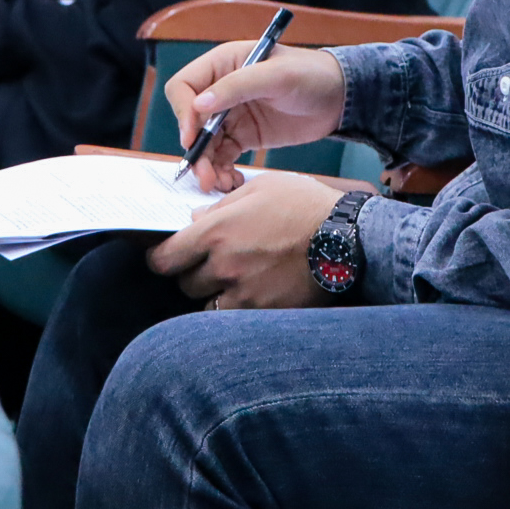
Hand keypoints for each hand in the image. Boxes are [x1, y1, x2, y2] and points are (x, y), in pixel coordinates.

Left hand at [148, 173, 345, 308]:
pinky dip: (237, 311)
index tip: (165, 259)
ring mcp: (244, 294)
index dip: (161, 259)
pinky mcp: (265, 314)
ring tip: (235, 282)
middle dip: (193, 274)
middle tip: (211, 264)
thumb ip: (222, 205)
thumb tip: (195, 219)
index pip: (165, 258)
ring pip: (208, 306)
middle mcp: (224, 266)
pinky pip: (235, 319)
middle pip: (186, 283)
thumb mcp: (260, 188)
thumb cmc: (304, 205)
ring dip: (215, 295)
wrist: (348, 238)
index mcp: (216, 232)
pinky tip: (251, 298)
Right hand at [165, 42, 345, 192]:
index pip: (184, 87)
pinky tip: (230, 181)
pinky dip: (221, 170)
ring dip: (206, 164)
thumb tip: (199, 104)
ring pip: (205, 143)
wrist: (341, 98)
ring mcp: (232, 114)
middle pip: (191, 120)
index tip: (192, 138)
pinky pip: (222, 155)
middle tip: (204, 174)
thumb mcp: (277, 76)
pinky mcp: (244, 136)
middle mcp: (221, 89)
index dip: (184, 113)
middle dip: (195, 148)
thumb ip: (237, 87)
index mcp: (223, 64)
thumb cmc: (311, 74)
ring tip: (217, 184)